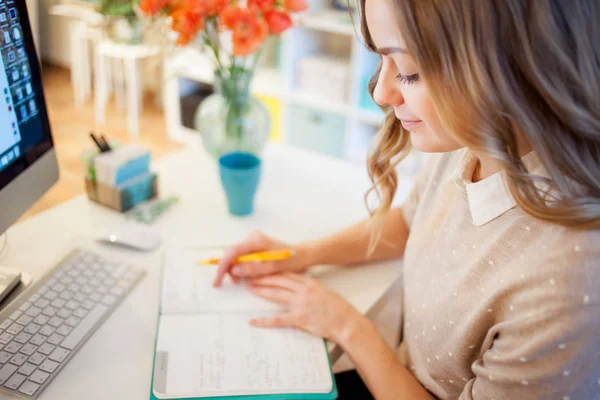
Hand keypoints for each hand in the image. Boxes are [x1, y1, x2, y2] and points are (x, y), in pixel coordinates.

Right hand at [212, 231, 313, 286]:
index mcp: (256, 241)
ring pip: (235, 255)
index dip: (223, 266)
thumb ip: (253, 269)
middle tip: (231, 283)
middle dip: (228, 269)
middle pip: (231, 253)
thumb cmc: (290, 260)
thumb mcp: (273, 268)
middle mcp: (252, 237)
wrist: (302, 254)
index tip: (218, 280)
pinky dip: (240, 266)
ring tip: (240, 280)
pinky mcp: (254, 244)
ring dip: (234, 269)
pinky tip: (244, 274)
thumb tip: (235, 271)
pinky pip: (241, 255)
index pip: (232, 252)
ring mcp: (253, 240)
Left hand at [246, 272, 360, 341]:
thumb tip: (297, 283)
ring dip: (261, 291)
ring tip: (250, 289)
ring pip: (277, 294)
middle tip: (249, 276)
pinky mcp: (300, 319)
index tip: (261, 268)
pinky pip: (279, 319)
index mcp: (309, 283)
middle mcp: (304, 290)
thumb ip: (309, 286)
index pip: (287, 273)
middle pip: (279, 281)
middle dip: (262, 278)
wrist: (346, 321)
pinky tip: (254, 321)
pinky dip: (264, 321)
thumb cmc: (337, 308)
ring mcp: (301, 304)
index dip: (272, 270)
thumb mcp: (323, 290)